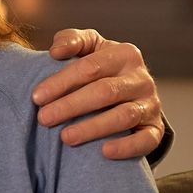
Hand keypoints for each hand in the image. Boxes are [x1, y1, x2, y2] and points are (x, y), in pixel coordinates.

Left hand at [35, 28, 165, 159]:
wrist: (131, 94)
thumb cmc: (101, 69)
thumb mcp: (89, 48)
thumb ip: (71, 41)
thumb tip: (56, 51)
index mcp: (125, 54)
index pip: (90, 67)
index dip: (61, 82)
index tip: (37, 97)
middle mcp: (142, 78)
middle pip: (105, 92)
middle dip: (71, 106)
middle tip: (44, 118)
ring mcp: (151, 104)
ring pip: (123, 116)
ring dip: (92, 128)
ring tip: (65, 137)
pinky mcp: (156, 129)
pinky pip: (146, 140)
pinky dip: (126, 147)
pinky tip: (104, 152)